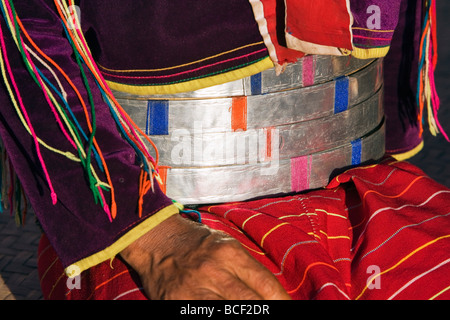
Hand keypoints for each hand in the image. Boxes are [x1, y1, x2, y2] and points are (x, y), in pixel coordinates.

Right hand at [120, 214, 290, 299]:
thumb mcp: (226, 243)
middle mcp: (214, 271)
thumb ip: (247, 266)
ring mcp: (195, 289)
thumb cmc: (196, 242)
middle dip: (266, 313)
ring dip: (243, 316)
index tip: (287, 307)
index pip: (265, 283)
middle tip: (276, 316)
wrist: (156, 240)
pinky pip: (203, 315)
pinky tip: (227, 313)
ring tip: (248, 313)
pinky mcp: (178, 303)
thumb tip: (271, 292)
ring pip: (229, 312)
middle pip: (251, 304)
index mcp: (229, 253)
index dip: (281, 301)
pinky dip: (218, 315)